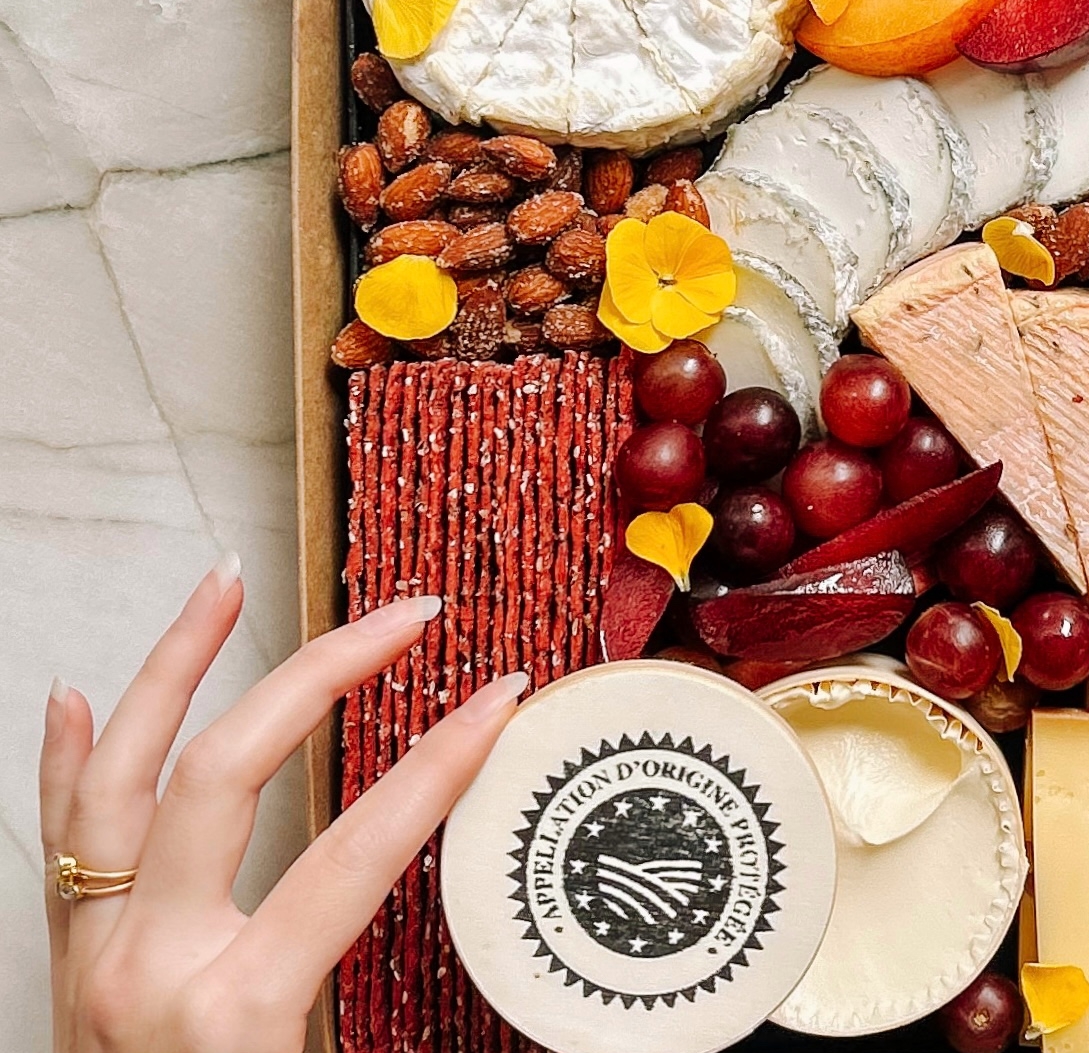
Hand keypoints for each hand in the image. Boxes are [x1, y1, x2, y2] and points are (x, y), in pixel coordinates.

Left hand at [40, 557, 524, 1052]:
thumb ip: (399, 1017)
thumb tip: (531, 1024)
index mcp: (232, 1014)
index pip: (359, 852)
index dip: (443, 765)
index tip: (503, 696)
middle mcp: (146, 969)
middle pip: (227, 772)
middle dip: (323, 673)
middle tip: (403, 613)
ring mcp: (93, 959)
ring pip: (113, 777)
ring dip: (169, 666)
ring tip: (223, 580)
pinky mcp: (66, 964)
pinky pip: (58, 839)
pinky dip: (65, 757)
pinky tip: (71, 693)